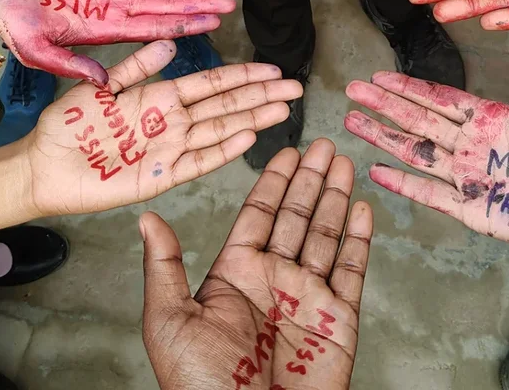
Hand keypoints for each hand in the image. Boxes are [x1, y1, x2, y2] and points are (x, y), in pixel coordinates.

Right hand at [0, 0, 236, 83]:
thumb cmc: (15, 27)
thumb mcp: (38, 52)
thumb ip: (71, 65)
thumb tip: (103, 81)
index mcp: (106, 29)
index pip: (155, 28)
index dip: (185, 26)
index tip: (213, 26)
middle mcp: (115, 7)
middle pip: (165, 6)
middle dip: (197, 5)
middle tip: (229, 4)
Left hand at [24, 41, 303, 216]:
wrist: (42, 167)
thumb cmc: (67, 125)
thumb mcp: (100, 87)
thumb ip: (137, 67)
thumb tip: (172, 44)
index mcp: (159, 96)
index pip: (211, 83)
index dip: (242, 76)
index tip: (272, 69)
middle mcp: (172, 121)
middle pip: (226, 106)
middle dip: (261, 96)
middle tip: (294, 88)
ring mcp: (170, 149)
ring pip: (220, 131)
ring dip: (252, 120)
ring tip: (282, 109)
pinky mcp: (160, 177)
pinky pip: (198, 163)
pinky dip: (223, 151)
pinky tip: (248, 139)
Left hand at [142, 139, 371, 389]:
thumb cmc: (202, 388)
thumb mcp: (170, 323)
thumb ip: (165, 266)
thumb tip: (146, 219)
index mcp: (236, 275)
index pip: (259, 214)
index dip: (274, 181)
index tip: (286, 151)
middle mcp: (274, 280)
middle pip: (297, 216)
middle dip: (310, 179)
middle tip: (322, 143)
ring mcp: (308, 298)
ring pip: (326, 235)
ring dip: (335, 197)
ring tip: (343, 162)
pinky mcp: (339, 320)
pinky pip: (351, 271)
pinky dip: (359, 240)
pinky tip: (361, 209)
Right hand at [345, 47, 508, 260]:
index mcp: (492, 120)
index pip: (440, 99)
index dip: (409, 88)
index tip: (380, 76)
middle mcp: (473, 146)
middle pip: (419, 121)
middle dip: (385, 106)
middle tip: (352, 90)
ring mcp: (470, 178)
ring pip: (417, 153)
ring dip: (385, 138)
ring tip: (353, 122)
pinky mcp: (475, 210)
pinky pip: (432, 195)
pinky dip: (404, 183)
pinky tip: (377, 170)